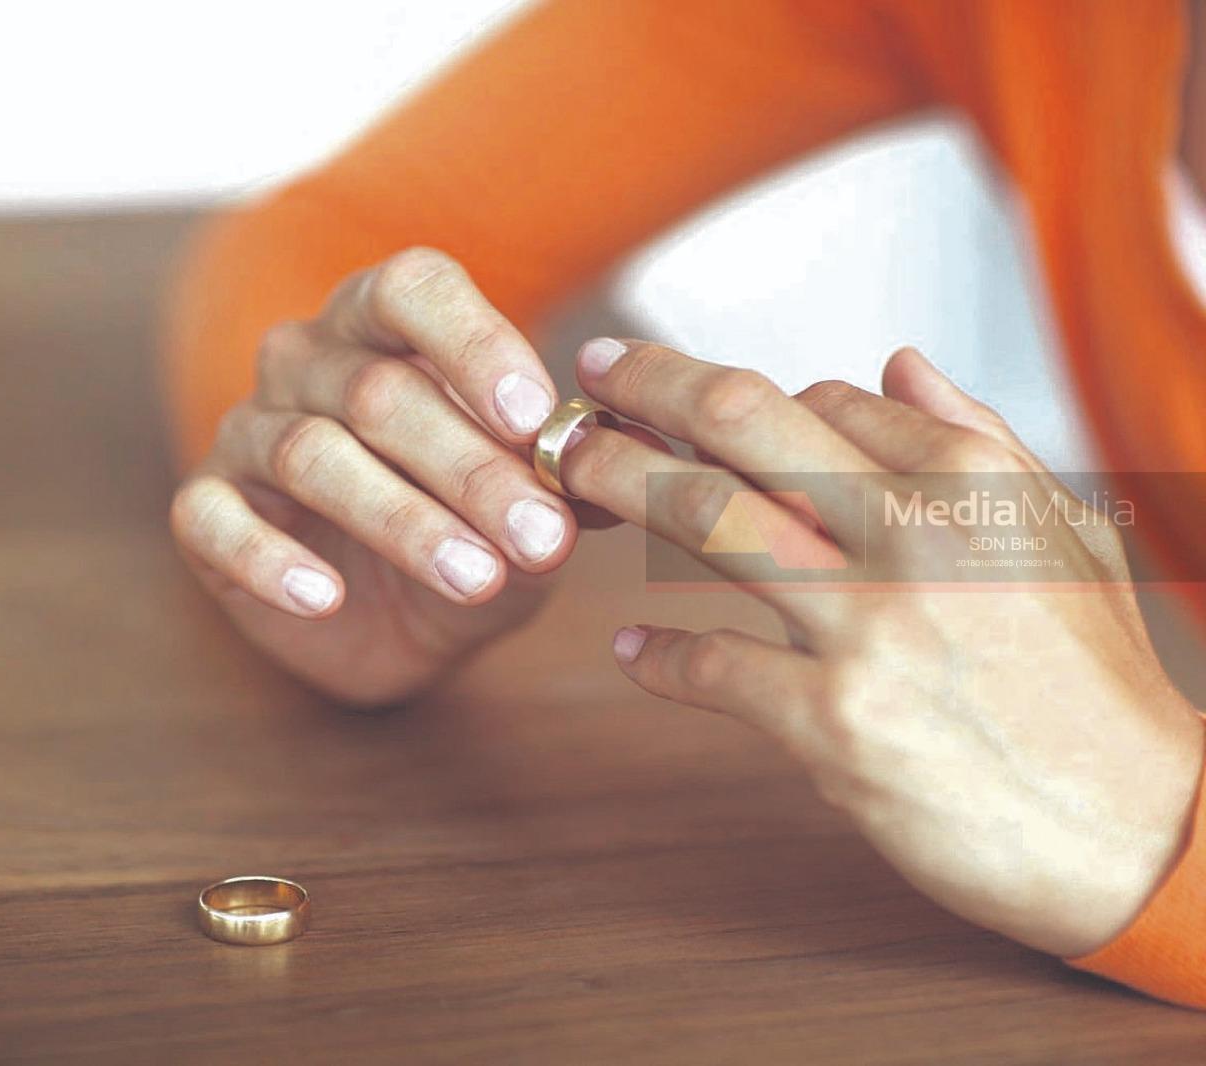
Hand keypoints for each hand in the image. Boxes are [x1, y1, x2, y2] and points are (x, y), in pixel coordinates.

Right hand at [169, 248, 580, 705]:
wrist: (395, 620)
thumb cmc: (468, 532)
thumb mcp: (531, 508)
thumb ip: (559, 486)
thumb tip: (599, 478)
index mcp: (384, 325)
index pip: (413, 289)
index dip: (474, 344)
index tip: (532, 416)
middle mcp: (306, 360)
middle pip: (377, 392)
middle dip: (468, 469)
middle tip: (539, 538)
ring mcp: (248, 429)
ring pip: (309, 454)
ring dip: (401, 520)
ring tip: (474, 579)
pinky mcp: (205, 508)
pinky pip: (217, 520)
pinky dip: (270, 560)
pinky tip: (324, 597)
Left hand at [562, 339, 1204, 955]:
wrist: (1138, 832)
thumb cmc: (1096, 686)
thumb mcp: (1065, 534)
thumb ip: (975, 438)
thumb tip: (893, 361)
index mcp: (971, 477)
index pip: (821, 398)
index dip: (744, 397)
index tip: (685, 398)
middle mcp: (912, 532)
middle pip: (739, 422)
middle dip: (648, 385)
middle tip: (591, 378)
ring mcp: (866, 625)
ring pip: (705, 517)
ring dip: (618, 481)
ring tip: (566, 471)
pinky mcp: (832, 721)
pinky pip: (710, 666)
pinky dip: (657, 656)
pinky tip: (630, 651)